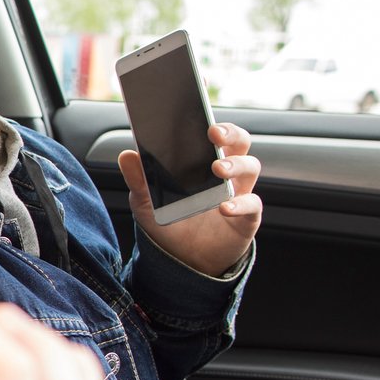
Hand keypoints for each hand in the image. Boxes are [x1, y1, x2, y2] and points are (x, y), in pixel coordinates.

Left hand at [117, 121, 261, 275]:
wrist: (183, 260)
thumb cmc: (170, 222)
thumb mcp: (147, 202)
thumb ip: (139, 180)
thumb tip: (127, 155)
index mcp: (204, 162)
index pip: (216, 134)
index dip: (214, 124)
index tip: (203, 120)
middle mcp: (226, 173)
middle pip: (240, 143)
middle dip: (231, 134)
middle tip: (214, 134)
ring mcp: (239, 193)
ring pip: (250, 168)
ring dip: (236, 165)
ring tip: (218, 169)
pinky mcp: (246, 218)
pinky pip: (252, 205)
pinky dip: (241, 204)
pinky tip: (224, 207)